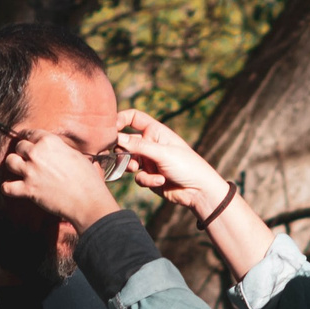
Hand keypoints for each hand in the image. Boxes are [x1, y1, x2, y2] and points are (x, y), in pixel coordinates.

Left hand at [0, 132, 121, 230]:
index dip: (29, 138)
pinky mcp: (28, 189)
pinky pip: (7, 187)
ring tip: (20, 171)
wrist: (88, 201)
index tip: (28, 142)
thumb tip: (58, 151)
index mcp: (49, 141)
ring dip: (14, 166)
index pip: (30, 133)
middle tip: (29, 160)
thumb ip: (61, 149)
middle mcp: (37, 154)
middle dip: (23, 153)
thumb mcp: (76, 155)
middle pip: (19, 146)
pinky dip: (8, 188)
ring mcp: (30, 171)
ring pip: (9, 162)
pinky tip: (13, 188)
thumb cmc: (87, 179)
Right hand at [108, 110, 233, 221]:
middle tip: (122, 156)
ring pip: (128, 162)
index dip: (120, 119)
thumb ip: (138, 146)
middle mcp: (150, 144)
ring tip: (139, 169)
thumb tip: (116, 138)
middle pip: (125, 142)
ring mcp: (149, 161)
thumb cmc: (186, 165)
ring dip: (131, 166)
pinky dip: (147, 180)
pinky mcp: (150, 177)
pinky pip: (139, 178)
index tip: (110, 128)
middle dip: (122, 150)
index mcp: (155, 131)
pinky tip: (160, 181)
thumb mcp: (162, 153)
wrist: (199, 191)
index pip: (134, 118)